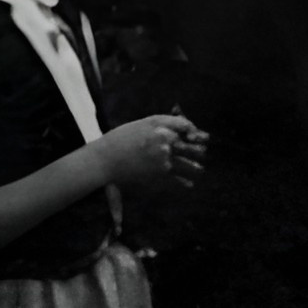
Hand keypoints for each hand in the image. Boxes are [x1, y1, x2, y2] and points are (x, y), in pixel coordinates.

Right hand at [92, 113, 206, 190]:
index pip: (187, 127)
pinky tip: (190, 184)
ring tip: (200, 168)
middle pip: (191, 146)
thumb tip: (188, 127)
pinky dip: (184, 182)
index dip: (195, 131)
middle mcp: (166, 145)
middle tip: (203, 150)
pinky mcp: (159, 175)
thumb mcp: (144, 124)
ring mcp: (163, 161)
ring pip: (188, 164)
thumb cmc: (122, 139)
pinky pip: (177, 179)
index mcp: (161, 130)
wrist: (104, 160)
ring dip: (195, 166)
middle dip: (198, 148)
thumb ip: (167, 123)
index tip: (199, 136)